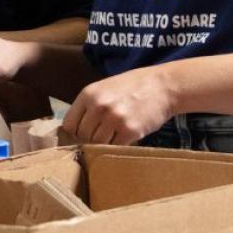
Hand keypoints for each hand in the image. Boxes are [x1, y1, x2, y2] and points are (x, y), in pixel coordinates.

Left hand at [61, 65, 176, 144]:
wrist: (163, 86)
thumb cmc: (132, 87)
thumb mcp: (104, 88)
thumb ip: (89, 106)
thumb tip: (74, 130)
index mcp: (88, 94)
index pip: (69, 124)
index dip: (74, 132)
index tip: (81, 136)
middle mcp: (98, 106)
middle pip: (82, 136)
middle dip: (89, 139)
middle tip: (102, 136)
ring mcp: (114, 118)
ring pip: (98, 143)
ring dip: (105, 143)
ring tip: (115, 135)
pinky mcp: (130, 130)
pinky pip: (116, 146)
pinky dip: (119, 145)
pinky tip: (126, 137)